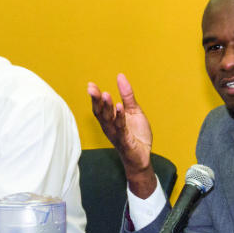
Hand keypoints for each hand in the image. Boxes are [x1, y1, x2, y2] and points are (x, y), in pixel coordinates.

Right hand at [87, 73, 155, 197]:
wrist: (143, 156)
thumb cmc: (136, 134)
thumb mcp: (134, 111)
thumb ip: (127, 95)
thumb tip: (120, 76)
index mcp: (109, 120)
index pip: (99, 107)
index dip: (94, 97)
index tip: (90, 85)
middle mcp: (109, 127)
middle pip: (100, 113)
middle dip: (96, 101)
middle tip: (92, 88)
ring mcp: (116, 135)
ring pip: (109, 120)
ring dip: (107, 107)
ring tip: (106, 94)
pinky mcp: (126, 141)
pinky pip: (122, 128)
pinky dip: (120, 118)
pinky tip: (120, 107)